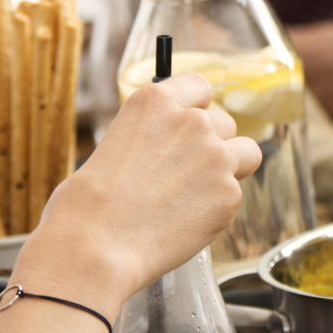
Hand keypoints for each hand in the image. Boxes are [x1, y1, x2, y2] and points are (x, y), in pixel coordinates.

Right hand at [16, 74, 261, 311]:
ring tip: (196, 195)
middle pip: (224, 123)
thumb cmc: (88, 204)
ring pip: (245, 153)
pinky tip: (185, 223)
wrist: (96, 245)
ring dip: (228, 169)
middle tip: (186, 174)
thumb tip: (169, 149)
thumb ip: (154, 137)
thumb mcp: (115, 145)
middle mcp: (192, 121)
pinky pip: (233, 196)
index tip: (190, 125)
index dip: (196, 109)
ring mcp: (216, 156)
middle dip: (211, 144)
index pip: (198, 87)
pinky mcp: (229, 194)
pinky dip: (217, 209)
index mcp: (156, 101)